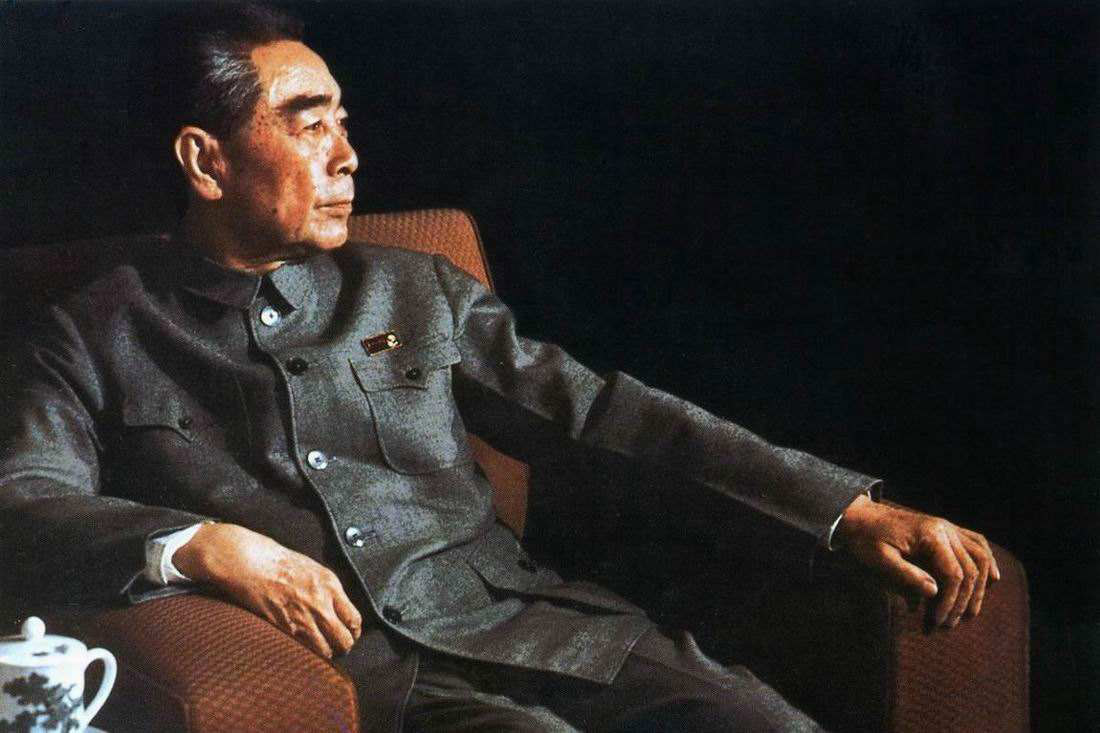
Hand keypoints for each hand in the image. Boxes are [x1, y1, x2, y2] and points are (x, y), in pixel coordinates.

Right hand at [173, 523, 361, 657]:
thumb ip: (330, 591)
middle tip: (340, 648)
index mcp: (330, 586)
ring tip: (324, 652)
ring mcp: (302, 618)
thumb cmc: (281, 563)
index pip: (354, 619)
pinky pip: (303, 650)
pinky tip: (306, 650)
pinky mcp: (284, 629)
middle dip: (344, 647)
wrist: (253, 563)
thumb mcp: (316, 571)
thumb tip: (341, 611)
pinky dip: (307, 654)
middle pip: (344, 639)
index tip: (352, 635)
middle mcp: (320, 604)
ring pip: (325, 650)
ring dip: (327, 654)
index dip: (355, 632)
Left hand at [834, 495, 1000, 627]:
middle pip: (971, 569)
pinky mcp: (946, 530)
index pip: (954, 574)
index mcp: (929, 535)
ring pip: (980, 557)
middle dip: (963, 601)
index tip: (936, 622)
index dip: (950, 602)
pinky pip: (976, 543)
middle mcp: (944, 528)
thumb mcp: (878, 559)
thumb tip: (935, 592)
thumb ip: (905, 575)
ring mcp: (948, 527)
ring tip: (970, 611)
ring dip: (980, 586)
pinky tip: (992, 578)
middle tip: (948, 624)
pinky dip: (987, 562)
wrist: (858, 516)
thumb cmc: (865, 538)